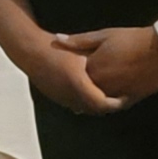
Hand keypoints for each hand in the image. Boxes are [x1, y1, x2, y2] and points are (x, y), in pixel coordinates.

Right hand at [0, 0, 120, 115]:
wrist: (31, 51)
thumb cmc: (57, 48)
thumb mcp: (82, 52)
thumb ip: (99, 62)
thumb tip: (118, 69)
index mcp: (78, 84)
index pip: (103, 103)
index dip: (116, 103)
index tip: (126, 97)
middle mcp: (69, 95)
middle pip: (95, 109)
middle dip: (109, 106)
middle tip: (121, 99)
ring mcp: (61, 98)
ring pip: (85, 108)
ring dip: (96, 105)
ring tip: (108, 96)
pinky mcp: (55, 97)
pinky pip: (74, 104)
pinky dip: (85, 102)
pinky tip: (91, 92)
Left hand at [60, 26, 157, 107]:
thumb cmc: (133, 39)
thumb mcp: (105, 36)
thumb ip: (79, 40)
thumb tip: (57, 39)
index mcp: (92, 67)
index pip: (72, 75)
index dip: (67, 74)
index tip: (60, 73)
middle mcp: (101, 83)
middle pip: (83, 90)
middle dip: (76, 89)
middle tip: (67, 88)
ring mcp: (115, 93)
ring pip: (96, 101)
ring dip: (90, 99)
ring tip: (84, 96)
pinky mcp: (129, 99)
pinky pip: (113, 105)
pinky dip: (107, 104)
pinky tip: (104, 100)